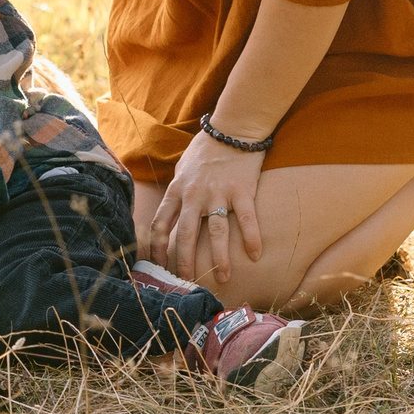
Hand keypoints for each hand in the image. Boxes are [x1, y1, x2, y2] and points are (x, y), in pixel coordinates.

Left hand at [147, 129, 265, 285]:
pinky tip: (255, 256)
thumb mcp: (182, 171)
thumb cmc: (205, 152)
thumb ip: (177, 195)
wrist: (231, 130)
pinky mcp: (242, 190)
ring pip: (215, 232)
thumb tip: (169, 220)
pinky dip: (251, 238)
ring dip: (219, 258)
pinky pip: (247, 219)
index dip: (157, 248)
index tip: (159, 266)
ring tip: (223, 278)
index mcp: (177, 190)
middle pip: (185, 234)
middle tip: (187, 282)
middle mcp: (194, 195)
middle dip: (184, 262)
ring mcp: (218, 193)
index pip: (160, 224)